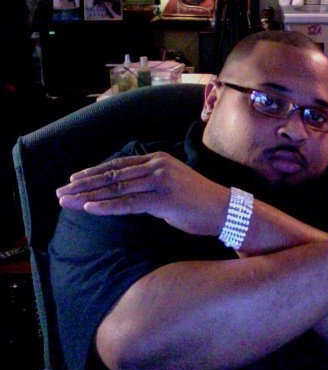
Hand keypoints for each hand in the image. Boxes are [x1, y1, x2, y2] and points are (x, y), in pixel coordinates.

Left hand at [56, 152, 225, 235]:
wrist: (224, 210)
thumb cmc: (198, 201)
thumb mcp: (171, 184)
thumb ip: (148, 183)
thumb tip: (124, 191)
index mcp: (157, 159)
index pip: (118, 166)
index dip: (93, 173)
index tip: (73, 181)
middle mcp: (157, 166)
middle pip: (112, 176)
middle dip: (83, 186)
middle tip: (61, 193)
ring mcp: (160, 181)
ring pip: (116, 189)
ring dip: (88, 197)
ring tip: (67, 202)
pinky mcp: (163, 200)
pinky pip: (129, 204)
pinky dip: (107, 207)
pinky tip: (89, 209)